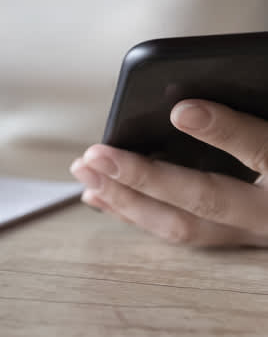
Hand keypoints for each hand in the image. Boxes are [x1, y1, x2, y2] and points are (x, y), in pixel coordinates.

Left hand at [71, 99, 267, 246]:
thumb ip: (248, 125)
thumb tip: (193, 98)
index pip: (266, 152)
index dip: (226, 131)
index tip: (181, 109)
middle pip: (207, 201)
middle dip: (144, 178)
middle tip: (94, 154)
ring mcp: (253, 233)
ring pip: (185, 227)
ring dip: (126, 200)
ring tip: (85, 175)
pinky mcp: (235, 238)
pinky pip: (179, 233)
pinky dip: (136, 214)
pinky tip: (102, 198)